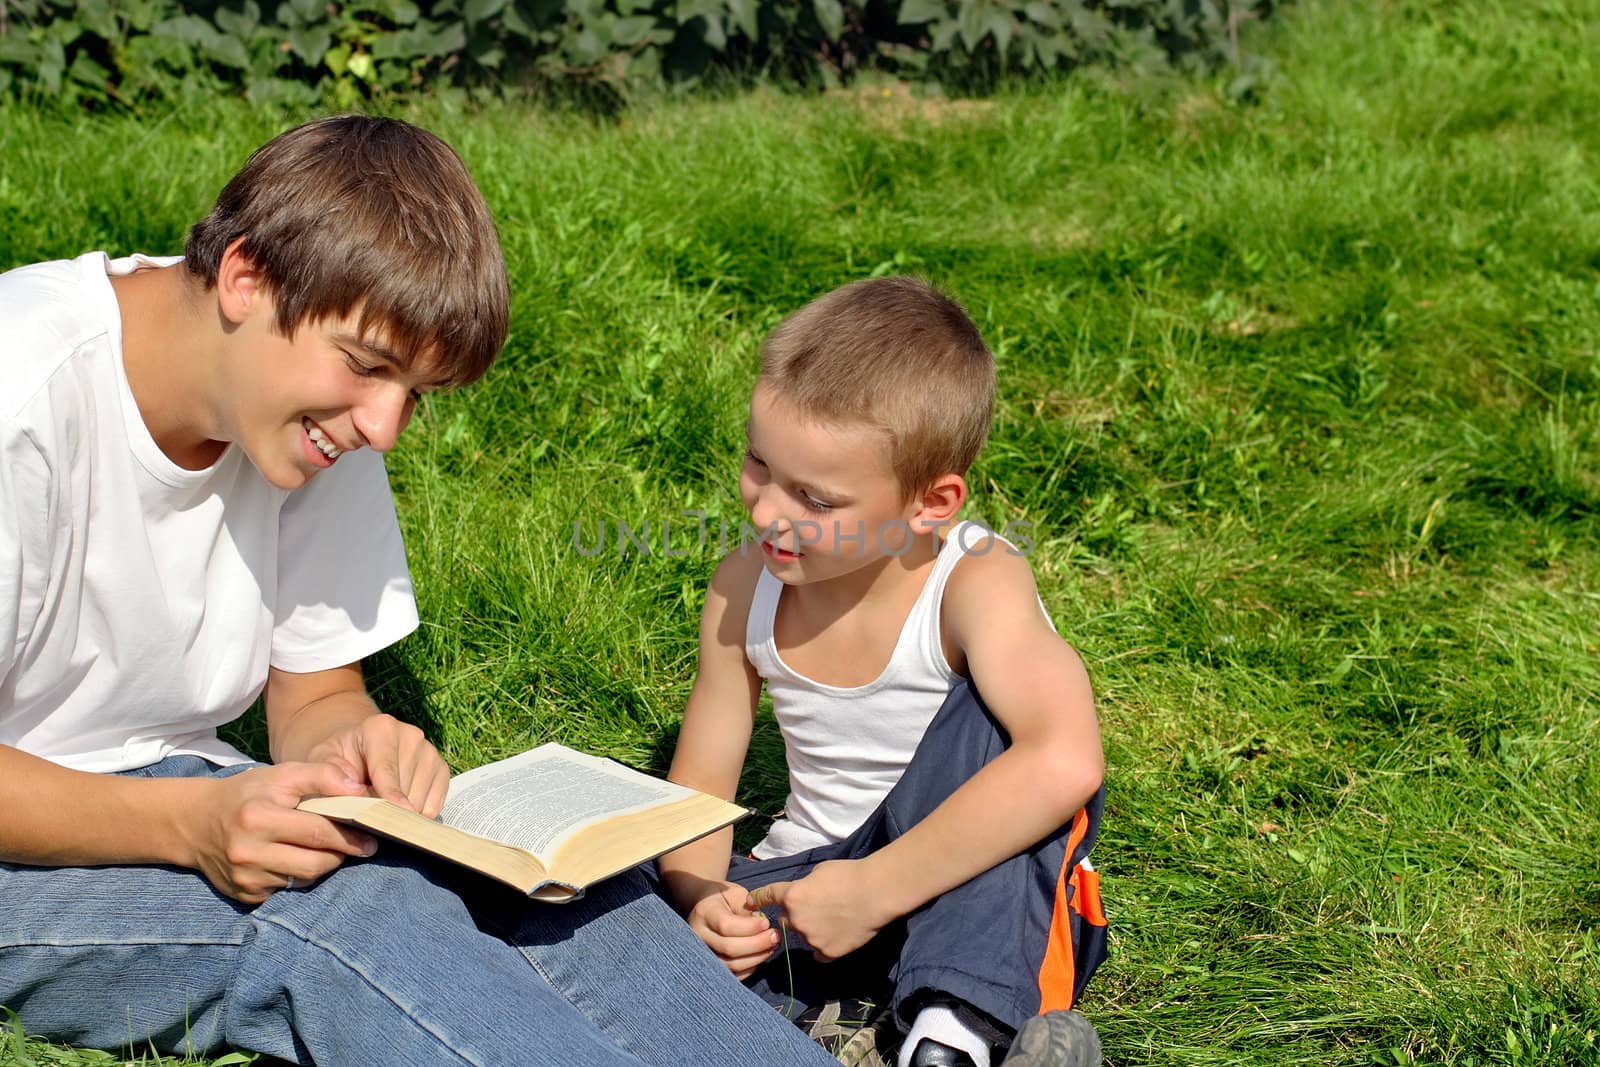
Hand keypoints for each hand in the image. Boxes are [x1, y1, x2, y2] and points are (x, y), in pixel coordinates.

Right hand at [190, 761, 378, 904]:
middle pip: (315, 863)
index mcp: (257, 818)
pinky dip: (302, 875)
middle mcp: (248, 852)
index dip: (350, 835)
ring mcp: (245, 879)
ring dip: (325, 865)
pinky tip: (302, 859)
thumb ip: (323, 775)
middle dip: (343, 853)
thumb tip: (360, 791)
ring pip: (305, 879)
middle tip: (364, 845)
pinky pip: (289, 890)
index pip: (317, 832)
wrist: (197, 823)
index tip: (374, 835)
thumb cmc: (249, 793)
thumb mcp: (282, 774)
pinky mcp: (246, 896)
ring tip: (332, 848)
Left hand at [304, 713, 449, 816]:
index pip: (386, 770)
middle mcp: (411, 735)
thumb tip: (353, 790)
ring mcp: (429, 752)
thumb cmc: (338, 758)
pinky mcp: (441, 769)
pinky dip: (419, 815)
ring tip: (381, 811)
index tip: (393, 817)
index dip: (389, 796)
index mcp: (381, 728)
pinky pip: (435, 803)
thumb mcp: (321, 760)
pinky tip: (401, 811)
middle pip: (404, 788)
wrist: (358, 749)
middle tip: (368, 821)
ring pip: (420, 799)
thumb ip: (328, 773)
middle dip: (387, 811)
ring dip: (402, 815)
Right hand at [683, 878, 781, 979]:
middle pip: (729, 948)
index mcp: (705, 913)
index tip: (767, 923)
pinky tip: (760, 955)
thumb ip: (747, 908)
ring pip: (731, 965)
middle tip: (775, 936)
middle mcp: (699, 935)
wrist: (704, 907)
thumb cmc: (724, 898)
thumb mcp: (735, 894)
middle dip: (757, 944)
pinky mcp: (710, 966)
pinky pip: (732, 974)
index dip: (750, 928)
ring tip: (771, 946)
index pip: (726, 926)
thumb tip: (762, 925)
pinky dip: (750, 968)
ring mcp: (702, 953)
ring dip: (756, 958)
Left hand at [747, 859, 891, 962]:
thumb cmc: (849, 875)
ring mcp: (811, 939)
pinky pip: (819, 953)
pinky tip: (839, 936)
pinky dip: (824, 947)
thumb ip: (805, 885)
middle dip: (792, 917)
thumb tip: (804, 894)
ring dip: (811, 931)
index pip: (767, 897)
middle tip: (813, 910)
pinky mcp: (827, 953)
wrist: (875, 893)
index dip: (757, 899)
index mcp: (792, 895)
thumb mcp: (820, 871)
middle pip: (784, 922)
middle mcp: (796, 920)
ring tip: (835, 920)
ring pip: (804, 937)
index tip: (749, 902)